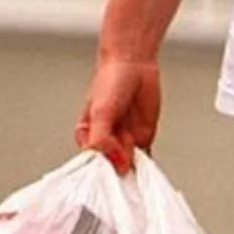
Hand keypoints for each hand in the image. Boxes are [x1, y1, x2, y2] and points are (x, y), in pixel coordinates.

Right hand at [75, 59, 161, 173]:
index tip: (110, 156)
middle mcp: (105, 143)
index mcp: (87, 137)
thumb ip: (102, 140)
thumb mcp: (100, 113)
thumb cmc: (111, 83)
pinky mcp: (142, 142)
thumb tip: (117, 165)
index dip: (102, 163)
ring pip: (129, 165)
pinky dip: (145, 167)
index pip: (92, 163)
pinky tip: (145, 162)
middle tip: (121, 136)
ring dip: (133, 156)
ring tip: (129, 132)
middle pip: (113, 166)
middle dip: (119, 156)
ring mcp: (124, 144)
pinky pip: (143, 162)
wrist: (133, 66)